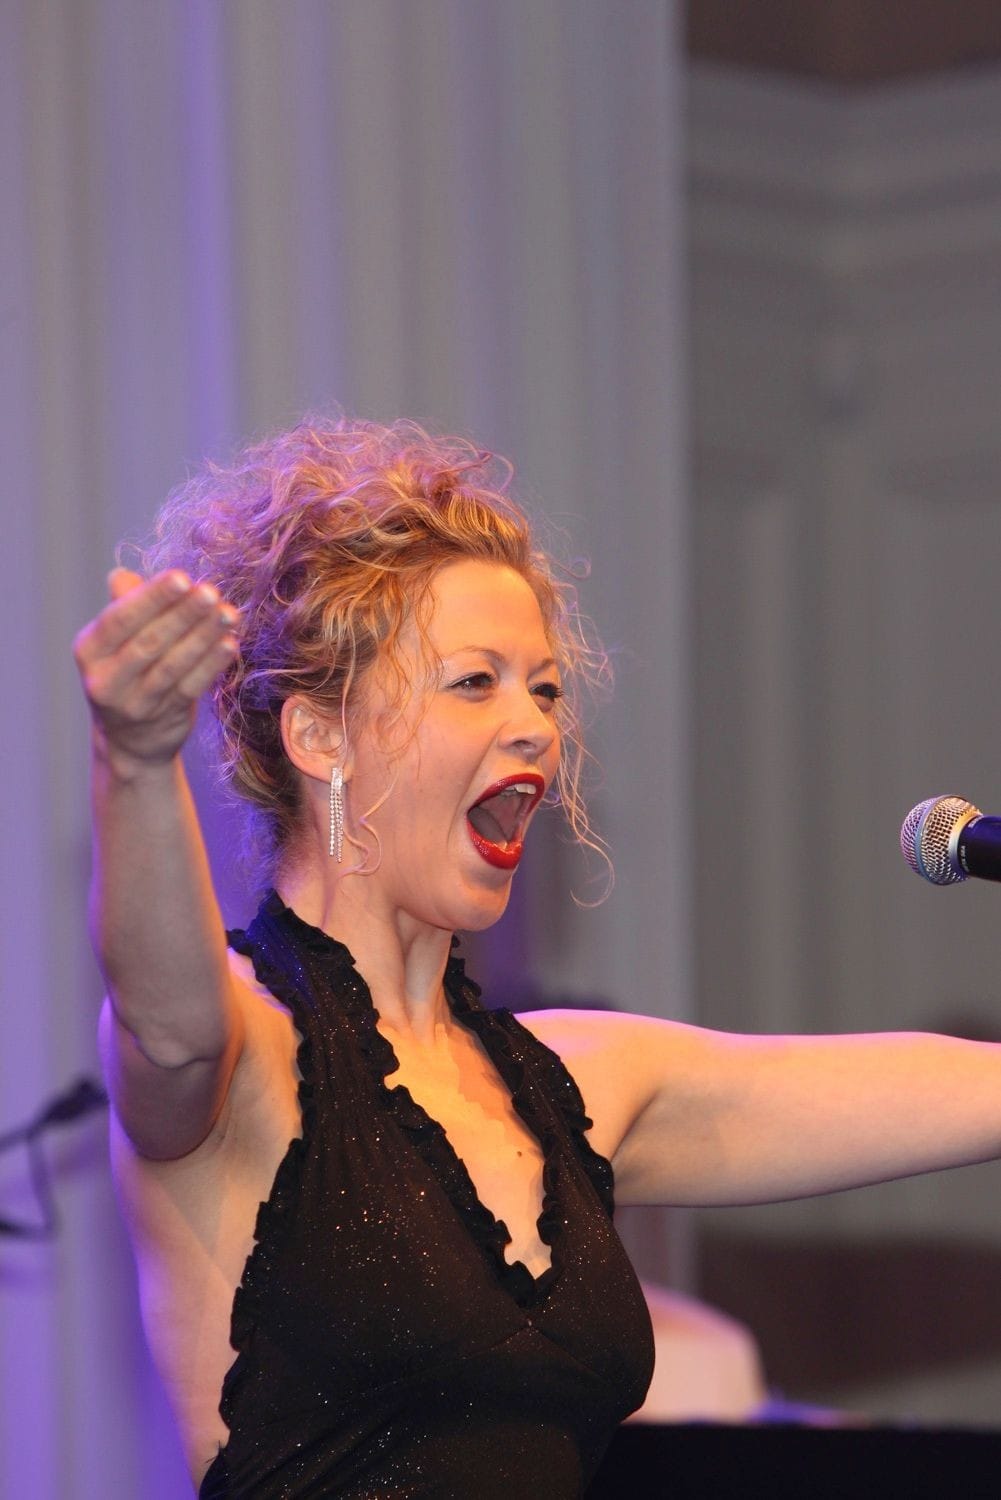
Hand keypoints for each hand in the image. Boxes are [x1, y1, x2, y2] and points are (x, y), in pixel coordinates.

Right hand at [73, 568, 239, 768]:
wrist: (131, 741)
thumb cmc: (129, 671)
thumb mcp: (116, 641)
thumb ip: (124, 606)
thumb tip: (122, 576)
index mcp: (89, 650)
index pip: (120, 619)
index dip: (152, 598)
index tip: (183, 577)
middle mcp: (105, 680)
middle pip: (148, 642)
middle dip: (183, 615)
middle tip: (211, 592)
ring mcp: (135, 704)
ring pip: (172, 666)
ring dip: (203, 637)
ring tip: (229, 613)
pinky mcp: (164, 719)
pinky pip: (191, 687)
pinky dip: (212, 664)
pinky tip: (230, 643)